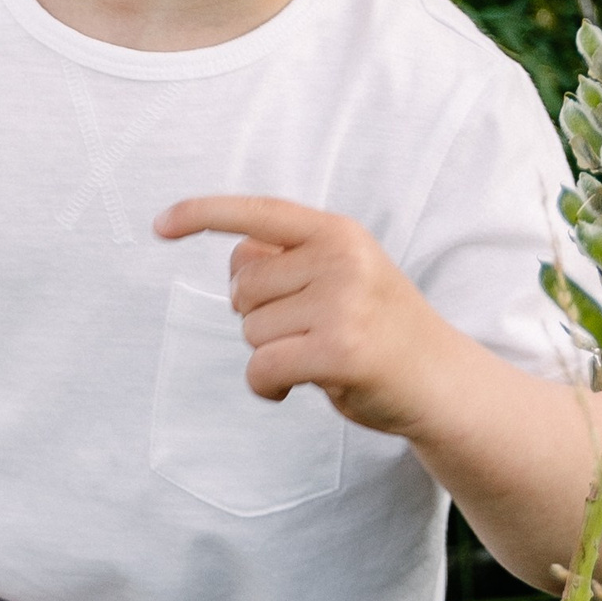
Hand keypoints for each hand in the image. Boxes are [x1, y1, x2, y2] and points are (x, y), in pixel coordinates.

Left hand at [152, 195, 459, 437]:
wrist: (441, 381)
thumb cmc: (380, 330)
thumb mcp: (345, 276)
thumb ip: (294, 262)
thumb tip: (237, 262)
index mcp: (338, 233)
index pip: (259, 214)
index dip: (202, 214)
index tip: (160, 224)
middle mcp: (341, 259)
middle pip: (242, 287)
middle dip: (259, 318)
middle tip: (307, 331)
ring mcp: (342, 304)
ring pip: (250, 331)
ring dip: (270, 354)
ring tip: (316, 356)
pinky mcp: (338, 351)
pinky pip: (262, 367)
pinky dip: (267, 385)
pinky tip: (295, 386)